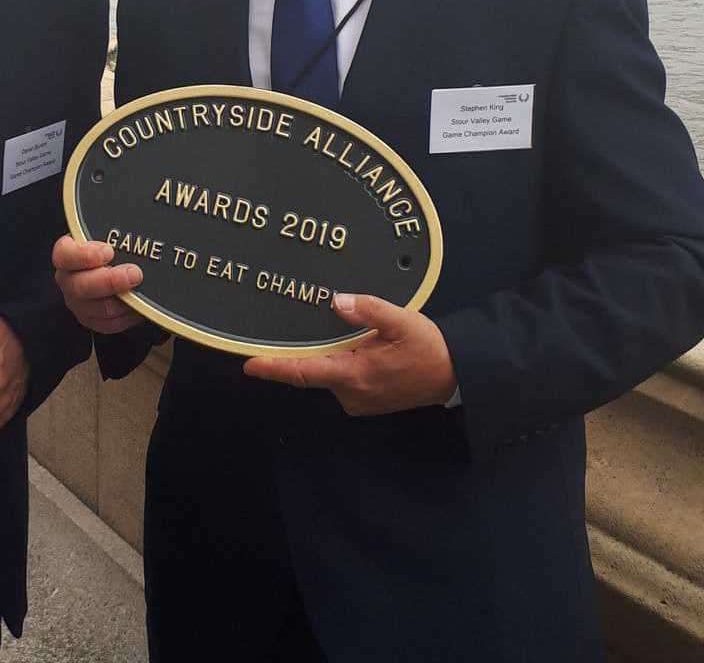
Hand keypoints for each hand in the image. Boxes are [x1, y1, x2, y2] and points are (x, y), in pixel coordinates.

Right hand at [52, 235, 144, 333]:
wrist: (118, 265)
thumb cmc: (112, 246)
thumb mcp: (108, 232)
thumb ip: (113, 231)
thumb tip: (131, 229)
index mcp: (67, 255)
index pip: (65, 256)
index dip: (85, 255)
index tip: (109, 251)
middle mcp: (69, 280)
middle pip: (80, 287)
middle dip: (110, 281)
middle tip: (134, 273)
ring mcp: (79, 303)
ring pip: (98, 309)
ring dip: (123, 300)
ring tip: (140, 289)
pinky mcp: (93, 320)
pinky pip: (110, 324)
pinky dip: (127, 316)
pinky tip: (138, 305)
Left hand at [243, 293, 456, 415]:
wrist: (455, 377)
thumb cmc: (428, 348)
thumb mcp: (403, 321)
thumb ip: (369, 310)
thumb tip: (335, 301)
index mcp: (355, 374)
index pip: (304, 371)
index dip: (273, 367)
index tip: (248, 363)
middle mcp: (350, 393)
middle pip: (314, 369)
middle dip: (308, 350)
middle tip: (312, 327)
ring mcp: (357, 401)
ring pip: (329, 373)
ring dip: (331, 355)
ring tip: (357, 337)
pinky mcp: (364, 402)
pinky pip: (342, 379)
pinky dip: (343, 363)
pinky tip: (361, 349)